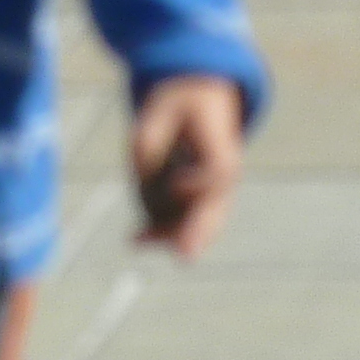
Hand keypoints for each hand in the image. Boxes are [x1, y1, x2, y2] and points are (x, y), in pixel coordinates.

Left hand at [129, 75, 244, 259]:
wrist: (200, 105)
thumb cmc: (181, 105)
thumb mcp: (161, 107)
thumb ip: (149, 139)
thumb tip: (141, 174)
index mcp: (222, 148)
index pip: (219, 172)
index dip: (199, 183)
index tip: (175, 185)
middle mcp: (223, 178)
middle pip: (215, 209)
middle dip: (198, 232)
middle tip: (186, 255)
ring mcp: (212, 195)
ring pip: (197, 224)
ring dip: (168, 234)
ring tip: (137, 240)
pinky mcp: (195, 204)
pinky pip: (182, 225)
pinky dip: (160, 234)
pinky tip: (136, 240)